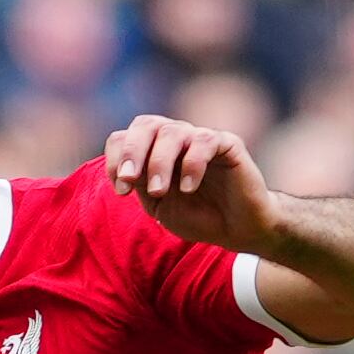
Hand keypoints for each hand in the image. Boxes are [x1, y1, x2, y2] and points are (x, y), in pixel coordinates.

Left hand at [104, 115, 281, 255]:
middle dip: (132, 151)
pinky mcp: (228, 144)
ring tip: (159, 191)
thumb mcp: (158, 205)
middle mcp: (176, 139)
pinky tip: (189, 188)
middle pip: (146, 124)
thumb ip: (139, 184)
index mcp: (153, 151)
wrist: (236, 229)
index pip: (124, 137)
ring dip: (159, 162)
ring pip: (173, 131)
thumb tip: (123, 168)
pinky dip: (191, 164)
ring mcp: (201, 139)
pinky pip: (205, 141)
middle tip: (129, 179)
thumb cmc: (196, 215)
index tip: (121, 190)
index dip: (116, 158)